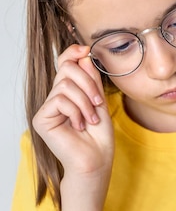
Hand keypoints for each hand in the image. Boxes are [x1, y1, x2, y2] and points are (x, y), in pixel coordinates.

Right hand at [32, 44, 113, 178]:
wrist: (96, 161)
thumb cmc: (99, 137)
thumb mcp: (99, 101)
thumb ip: (91, 79)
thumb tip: (83, 54)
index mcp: (68, 93)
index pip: (64, 64)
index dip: (72, 53)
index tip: (86, 50)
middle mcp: (55, 98)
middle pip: (65, 69)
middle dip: (88, 83)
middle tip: (98, 102)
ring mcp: (47, 109)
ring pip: (65, 85)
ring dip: (85, 101)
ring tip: (91, 118)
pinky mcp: (41, 119)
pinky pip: (59, 100)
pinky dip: (76, 111)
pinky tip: (80, 126)